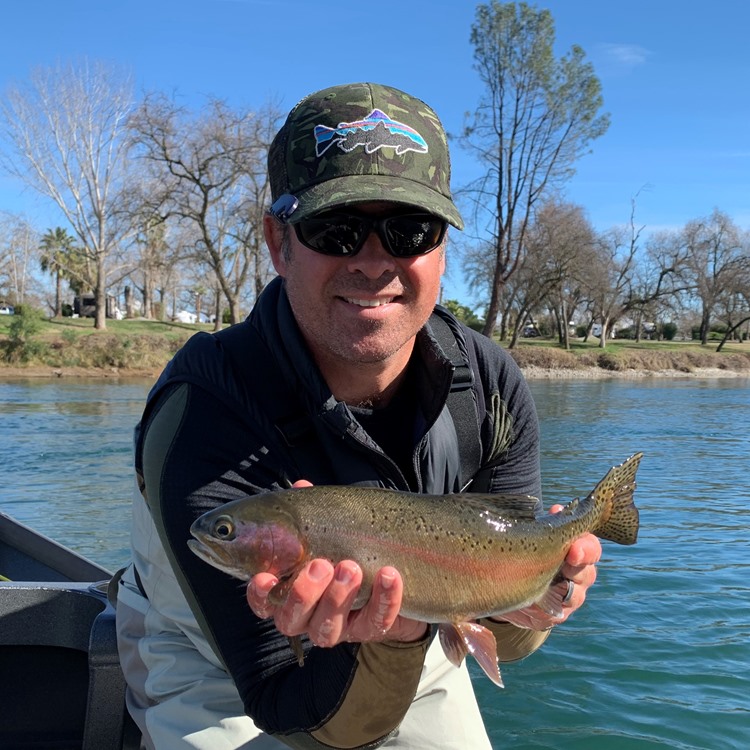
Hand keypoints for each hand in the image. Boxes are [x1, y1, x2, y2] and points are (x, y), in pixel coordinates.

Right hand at [245, 480, 427, 648]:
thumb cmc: (351, 547)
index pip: (265, 602)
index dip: (260, 595)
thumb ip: (313, 512)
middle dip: (303, 594)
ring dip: (338, 598)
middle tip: (320, 565)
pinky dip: (383, 598)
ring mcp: (340, 626)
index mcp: (292, 592)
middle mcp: (309, 616)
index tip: (265, 577)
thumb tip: (302, 486)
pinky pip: (376, 622)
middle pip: (292, 619)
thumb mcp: (331, 528)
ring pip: (328, 628)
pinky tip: (389, 574)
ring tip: (352, 567)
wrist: (401, 572)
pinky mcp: (372, 628)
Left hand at [492, 504, 601, 629]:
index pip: (591, 548)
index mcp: (578, 551)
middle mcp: (579, 576)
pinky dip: (542, 608)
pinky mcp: (554, 615)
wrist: (511, 581)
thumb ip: (549, 525)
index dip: (585, 549)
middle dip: (576, 569)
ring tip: (545, 585)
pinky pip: (554, 615)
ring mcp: (570, 598)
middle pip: (587, 574)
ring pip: (575, 597)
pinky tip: (530, 602)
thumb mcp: (536, 535)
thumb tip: (557, 510)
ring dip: (561, 591)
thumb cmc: (529, 550)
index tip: (573, 549)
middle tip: (564, 563)